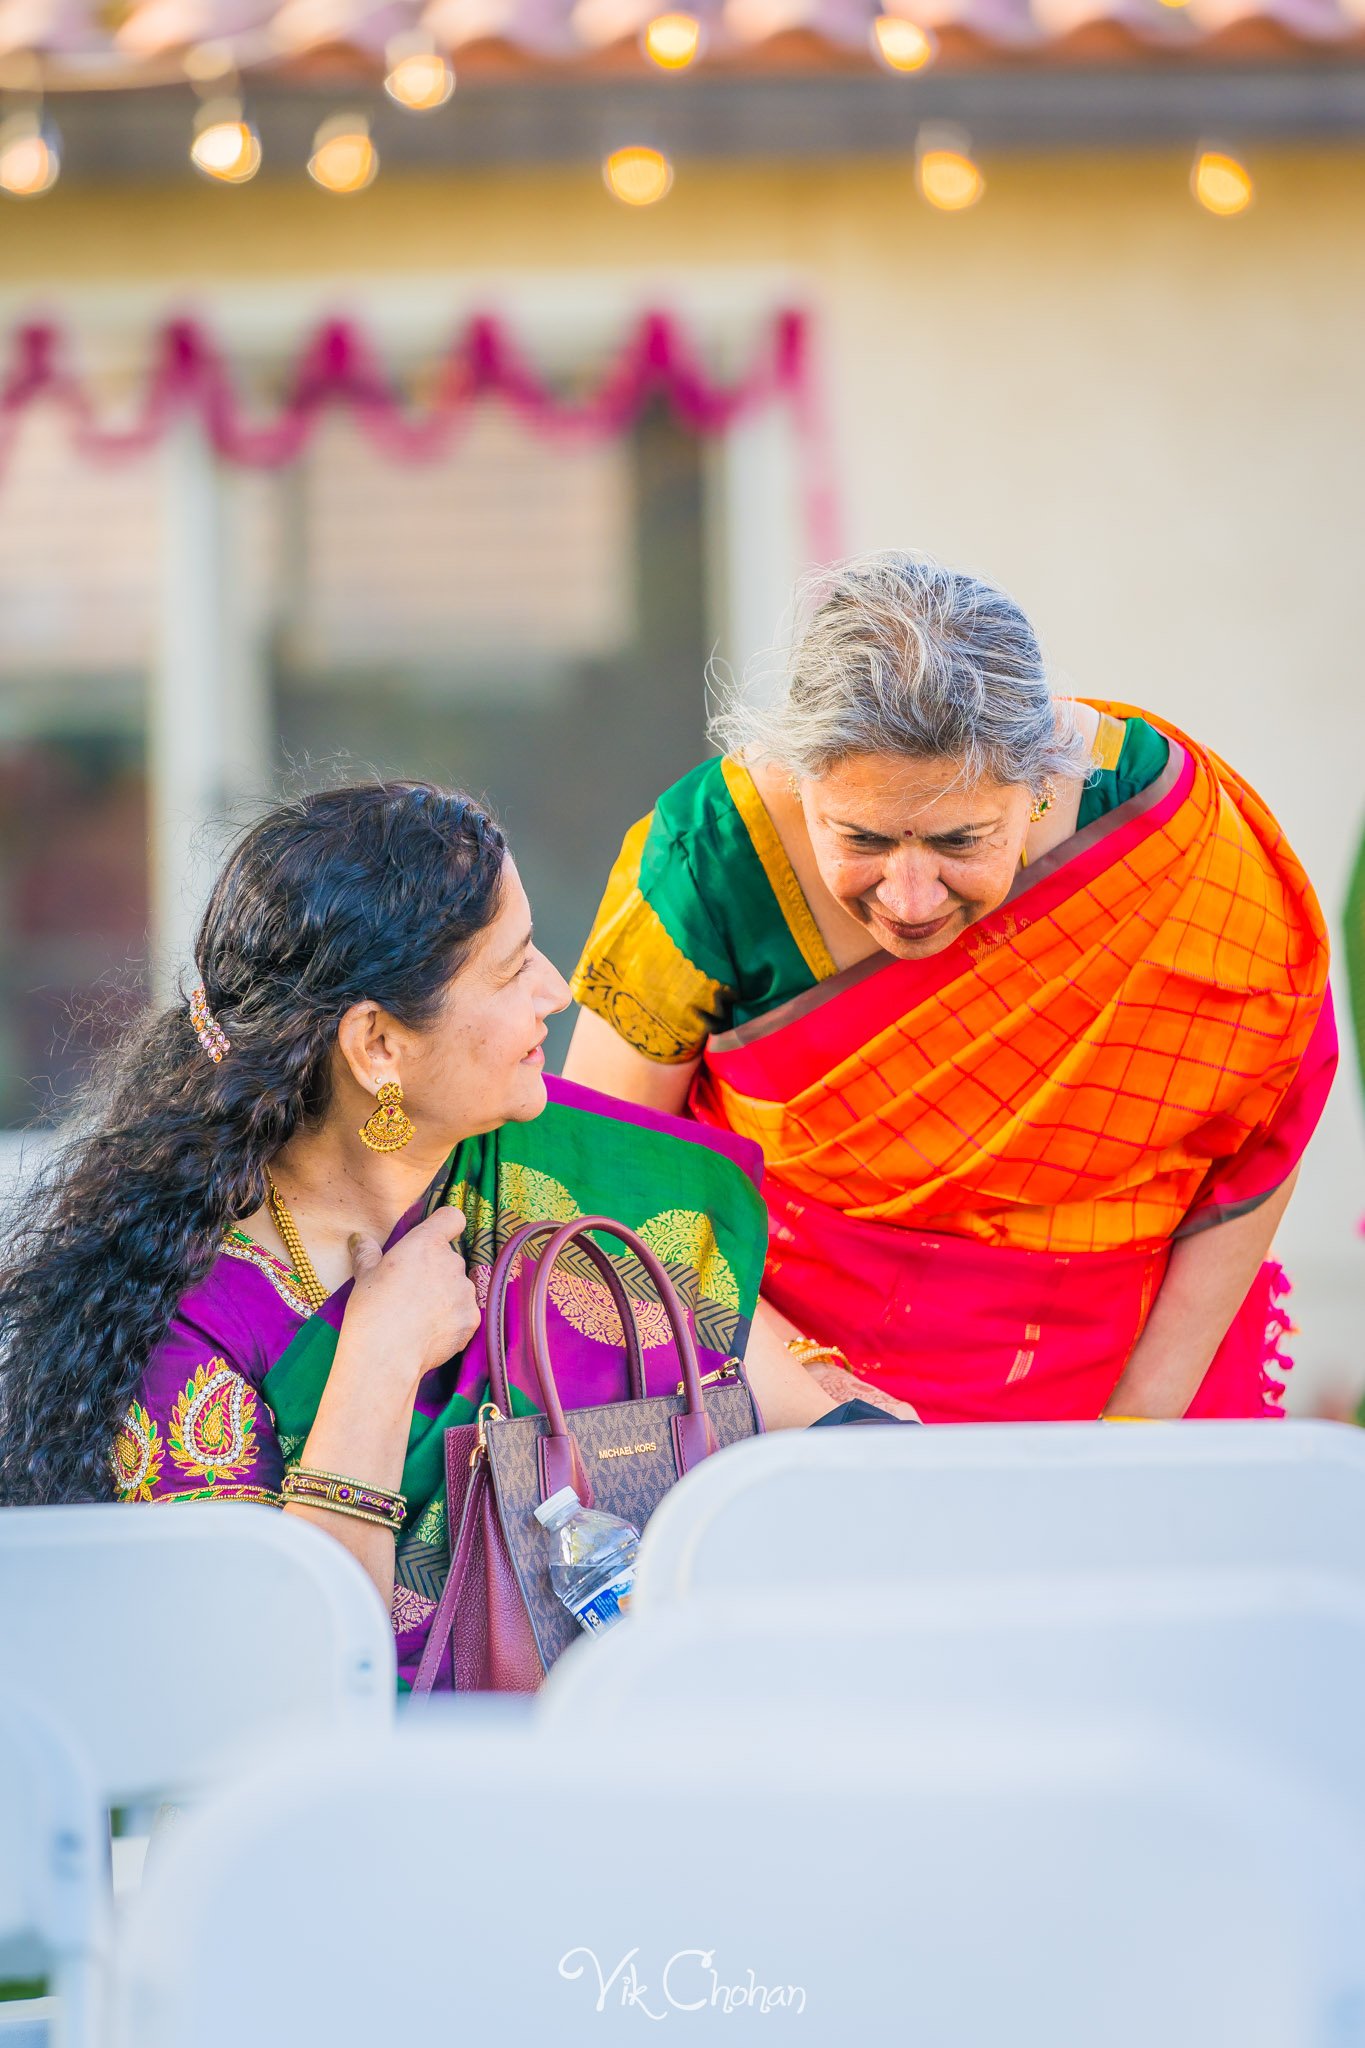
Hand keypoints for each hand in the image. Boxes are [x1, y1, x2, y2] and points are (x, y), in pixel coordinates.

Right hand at [341, 1207, 480, 1395]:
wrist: (386, 1355)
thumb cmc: (372, 1310)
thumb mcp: (364, 1276)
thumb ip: (367, 1253)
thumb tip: (360, 1238)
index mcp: (426, 1244)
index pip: (451, 1218)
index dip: (445, 1225)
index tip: (435, 1237)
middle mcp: (451, 1263)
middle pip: (450, 1259)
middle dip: (436, 1272)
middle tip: (411, 1293)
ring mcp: (465, 1292)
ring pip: (459, 1288)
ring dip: (446, 1297)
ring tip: (419, 1318)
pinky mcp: (472, 1319)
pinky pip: (464, 1314)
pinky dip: (452, 1322)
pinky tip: (430, 1334)